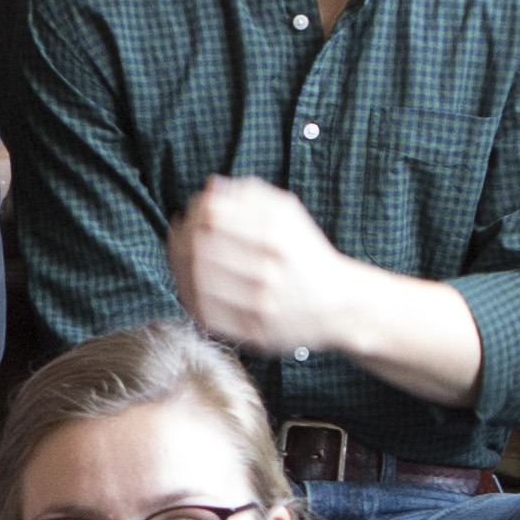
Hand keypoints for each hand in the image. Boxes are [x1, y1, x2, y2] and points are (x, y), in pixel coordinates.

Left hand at [167, 175, 353, 360]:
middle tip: (181, 232)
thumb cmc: (305, 254)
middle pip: (200, 248)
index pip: (214, 216)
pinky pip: (205, 312)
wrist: (339, 307)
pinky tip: (188, 281)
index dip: (195, 212)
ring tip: (180, 255)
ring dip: (180, 264)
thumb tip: (212, 187)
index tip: (193, 212)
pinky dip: (189, 294)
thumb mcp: (289, 216)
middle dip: (183, 236)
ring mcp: (262, 305)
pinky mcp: (254, 332)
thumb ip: (252, 195)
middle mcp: (271, 270)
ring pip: (197, 281)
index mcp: (278, 235)